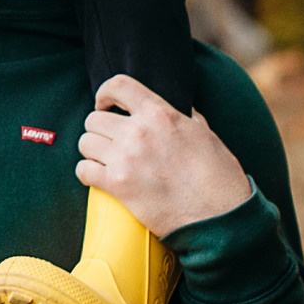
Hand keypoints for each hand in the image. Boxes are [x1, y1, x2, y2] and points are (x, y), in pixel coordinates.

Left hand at [74, 74, 254, 237]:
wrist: (219, 217)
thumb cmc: (219, 178)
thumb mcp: (207, 136)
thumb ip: (187, 118)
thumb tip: (181, 111)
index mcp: (161, 114)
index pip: (119, 85)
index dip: (105, 93)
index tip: (104, 104)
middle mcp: (139, 131)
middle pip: (94, 119)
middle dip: (99, 130)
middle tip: (110, 143)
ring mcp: (126, 158)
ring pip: (85, 143)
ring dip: (92, 152)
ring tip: (105, 161)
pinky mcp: (118, 185)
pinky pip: (83, 170)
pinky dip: (87, 173)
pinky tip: (97, 178)